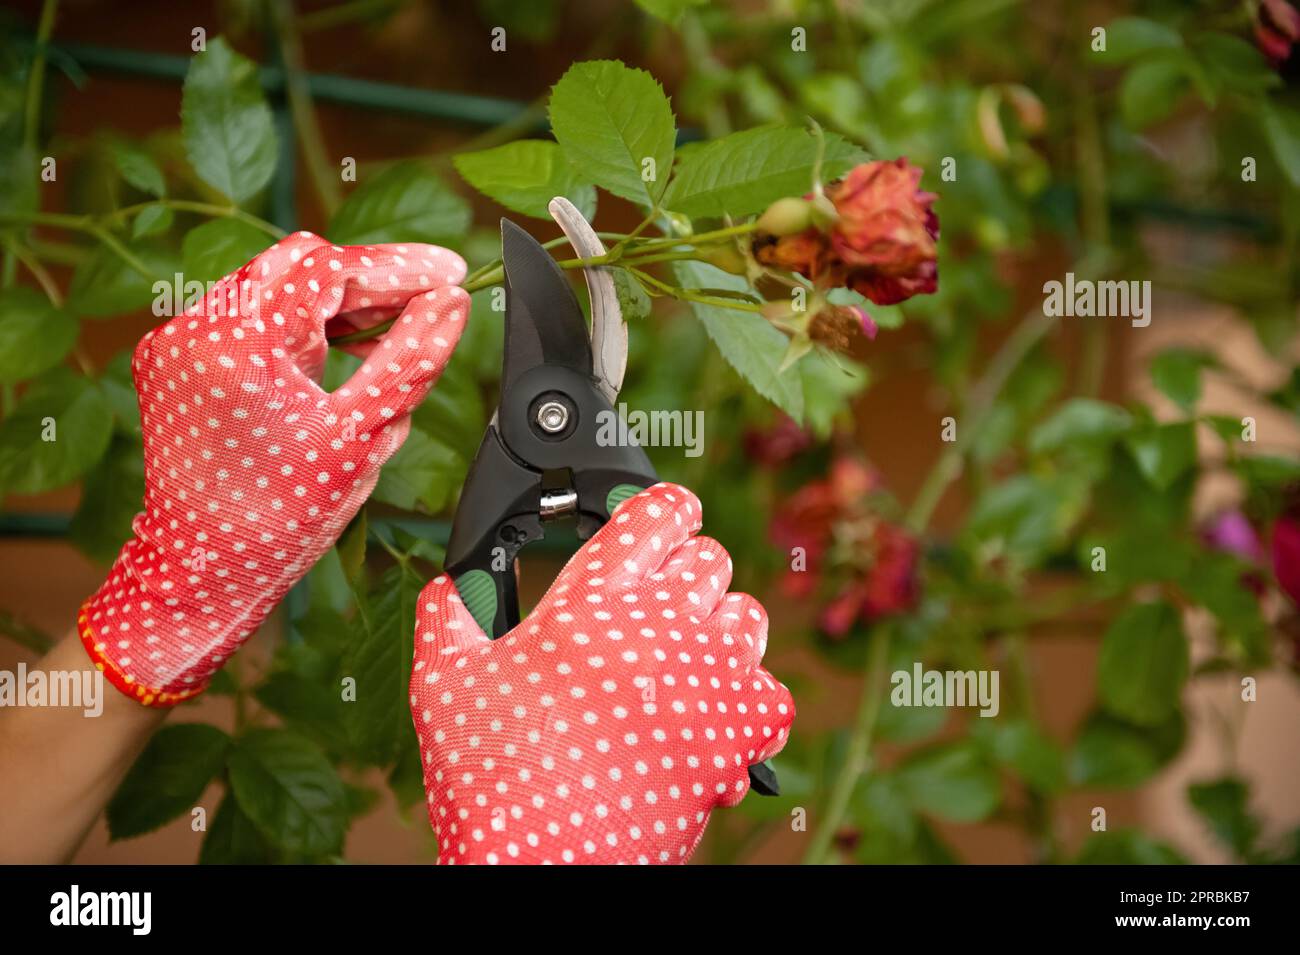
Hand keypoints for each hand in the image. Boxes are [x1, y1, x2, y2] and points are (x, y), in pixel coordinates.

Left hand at [80, 232, 468, 705]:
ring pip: (274, 283)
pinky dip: (298, 323)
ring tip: (391, 327)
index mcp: (243, 347)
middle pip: (300, 264)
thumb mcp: (362, 435)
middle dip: (368, 279)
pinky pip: (249, 314)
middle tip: (428, 299)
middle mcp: (199, 329)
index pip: (330, 270)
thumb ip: (410, 358)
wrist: (202, 568)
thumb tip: (452, 302)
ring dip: (334, 300)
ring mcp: (180, 340)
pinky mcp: (175, 356)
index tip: (449, 273)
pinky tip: (339, 350)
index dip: (398, 267)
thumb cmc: (282, 516)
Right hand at [409, 482, 793, 863]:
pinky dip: (748, 700)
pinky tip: (714, 716)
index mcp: (591, 597)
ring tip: (686, 658)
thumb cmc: (495, 775)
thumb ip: (449, 619)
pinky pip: (771, 688)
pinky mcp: (742, 727)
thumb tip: (448, 587)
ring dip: (720, 627)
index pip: (656, 511)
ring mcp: (709, 673)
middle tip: (657, 606)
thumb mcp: (445, 686)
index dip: (661, 507)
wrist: (546, 865)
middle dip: (686, 571)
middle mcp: (660, 622)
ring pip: (746, 613)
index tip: (658, 518)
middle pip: (709, 556)